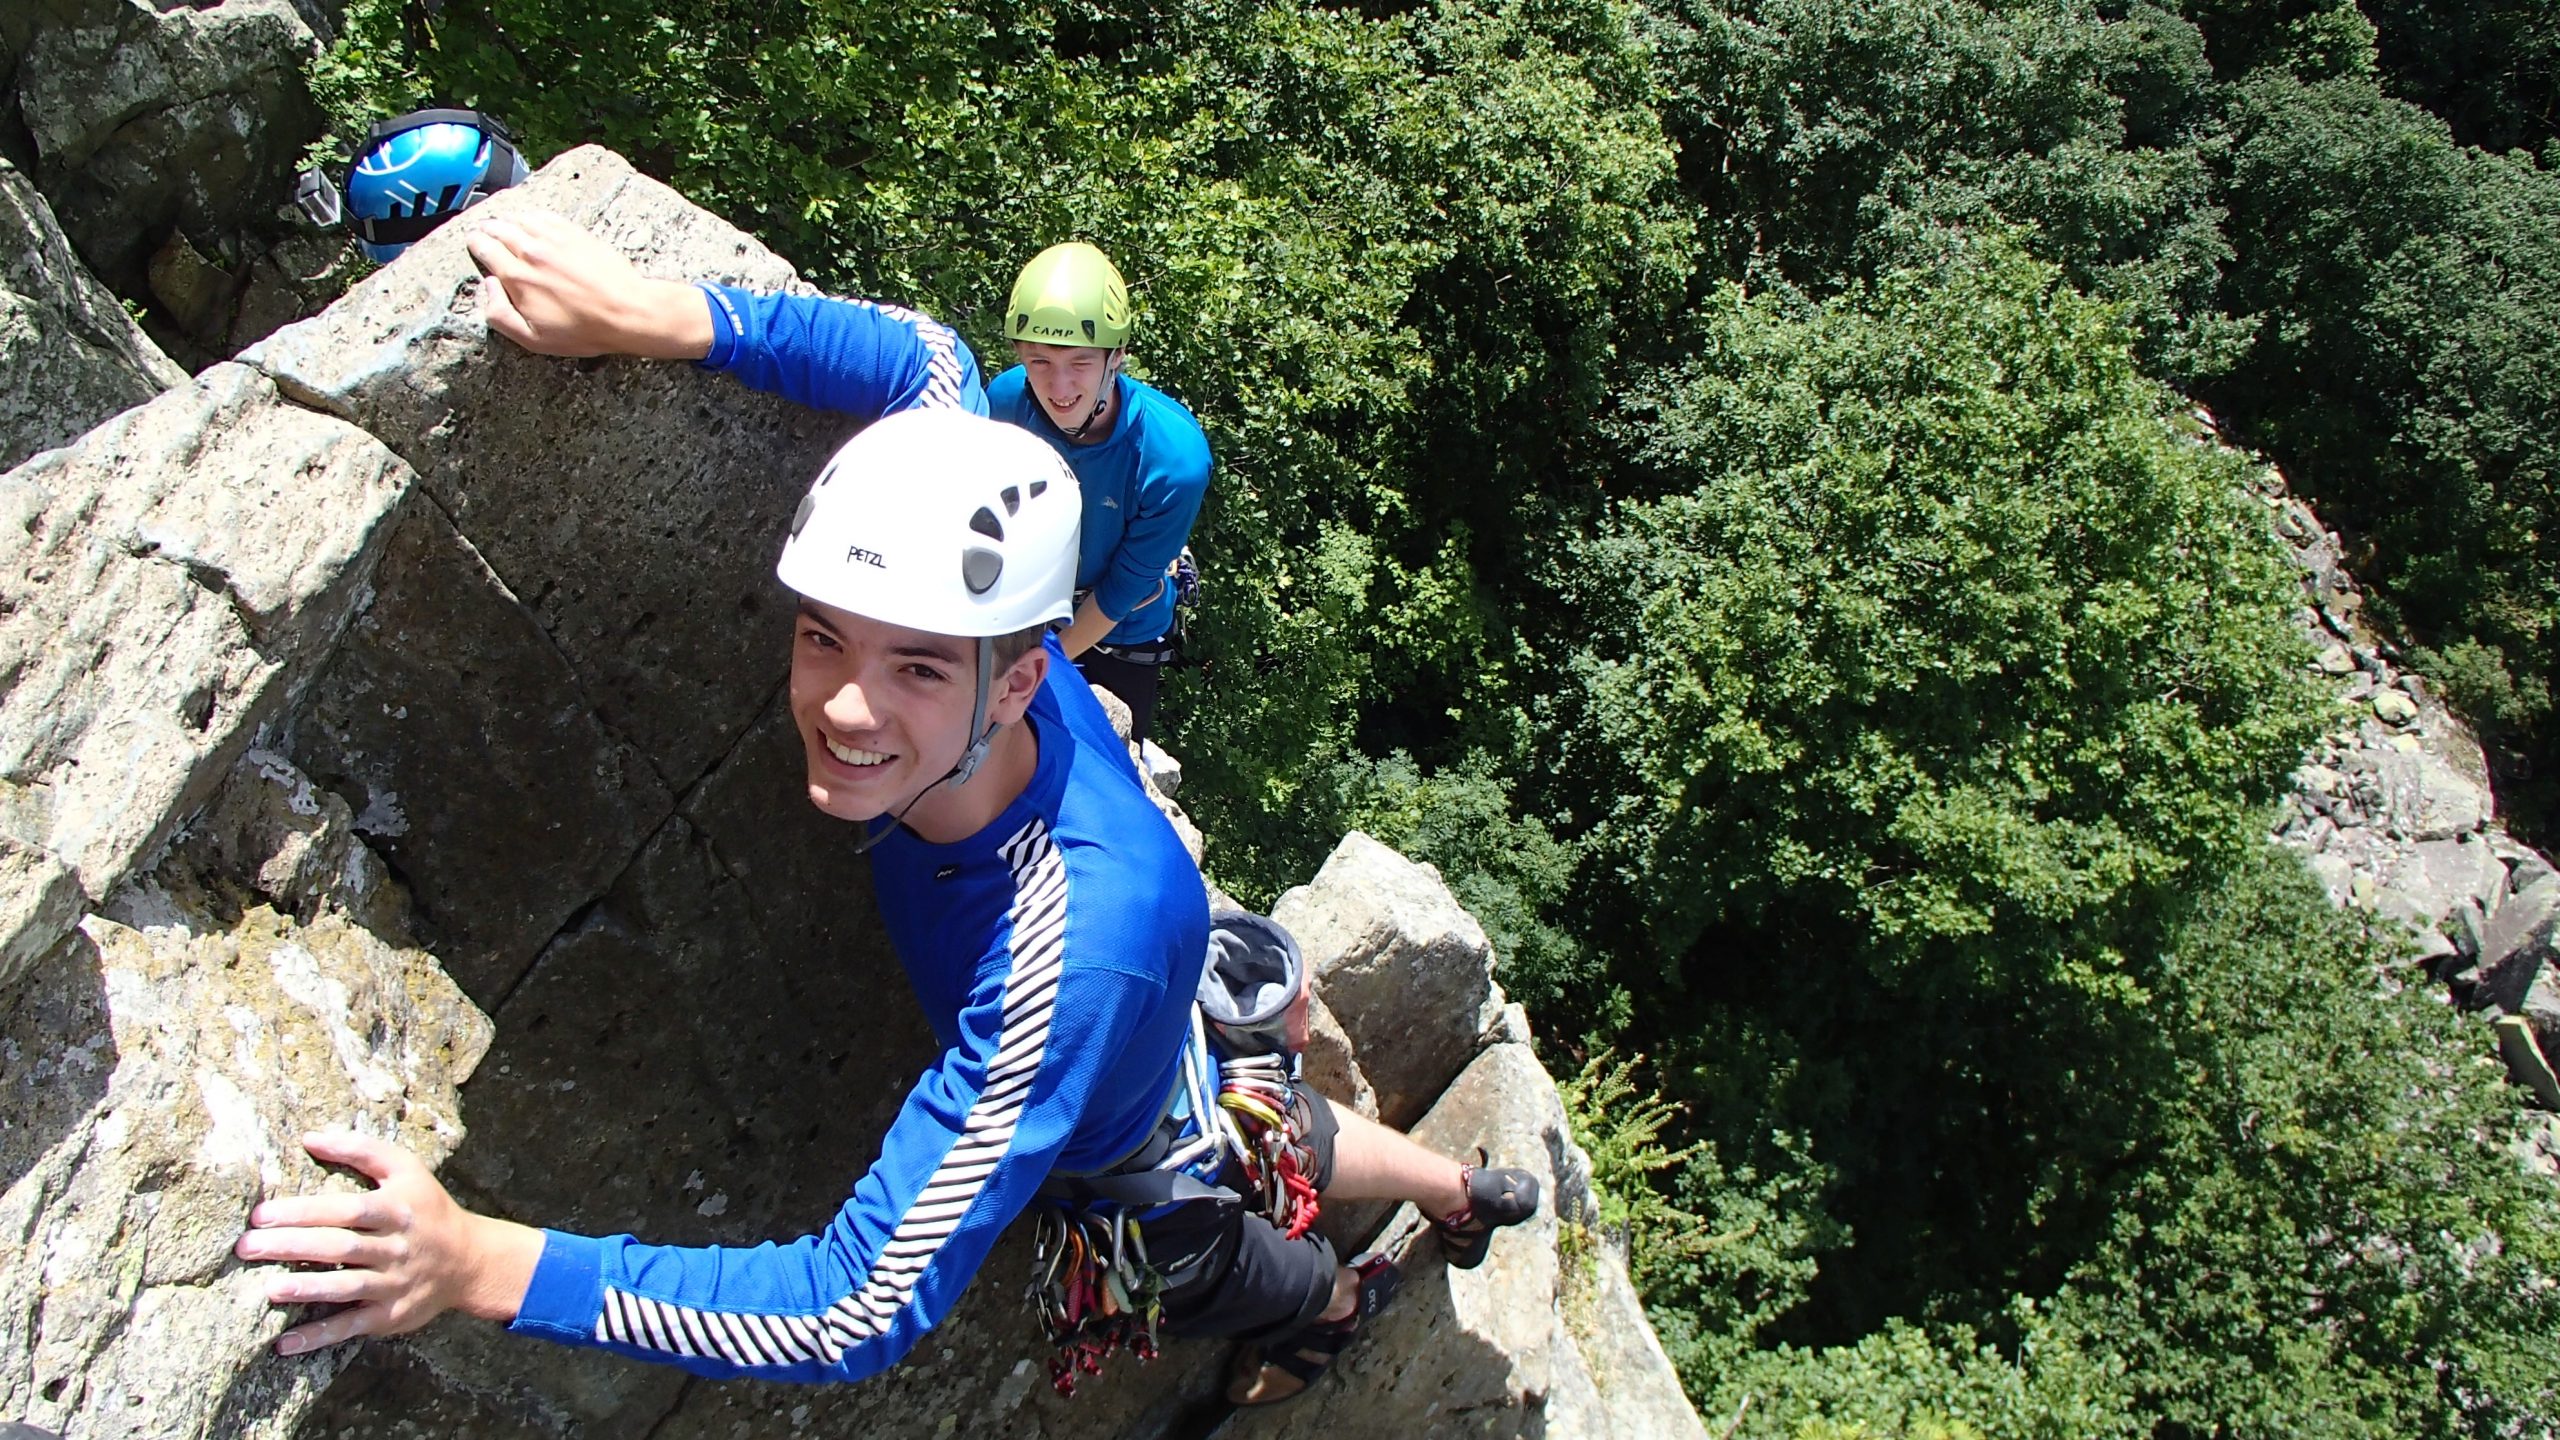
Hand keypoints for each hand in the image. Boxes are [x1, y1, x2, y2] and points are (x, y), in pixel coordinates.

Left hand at [235, 1131, 544, 1354]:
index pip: (347, 1210)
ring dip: (308, 1289)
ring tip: (270, 1289)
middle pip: (341, 1247)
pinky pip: (353, 1326)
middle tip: (248, 1247)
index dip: (304, 1211)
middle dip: (292, 1246)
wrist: (469, 1259)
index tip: (262, 1215)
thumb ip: (361, 1151)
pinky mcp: (391, 1315)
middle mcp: (397, 1247)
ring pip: (348, 1287)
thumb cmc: (426, 1207)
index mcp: (398, 1209)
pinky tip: (286, 1343)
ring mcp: (395, 1283)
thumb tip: (310, 1138)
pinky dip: (320, 1336)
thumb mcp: (407, 1170)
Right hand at [466, 210, 713, 359]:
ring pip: (519, 218)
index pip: (484, 248)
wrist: (626, 312)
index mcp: (517, 277)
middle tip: (482, 230)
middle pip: (498, 229)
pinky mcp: (575, 233)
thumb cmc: (583, 330)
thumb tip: (488, 285)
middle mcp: (531, 252)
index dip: (475, 243)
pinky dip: (531, 215)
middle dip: (486, 229)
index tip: (474, 242)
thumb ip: (500, 314)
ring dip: (506, 219)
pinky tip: (529, 218)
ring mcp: (554, 239)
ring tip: (501, 222)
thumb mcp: (534, 339)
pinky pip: (545, 216)